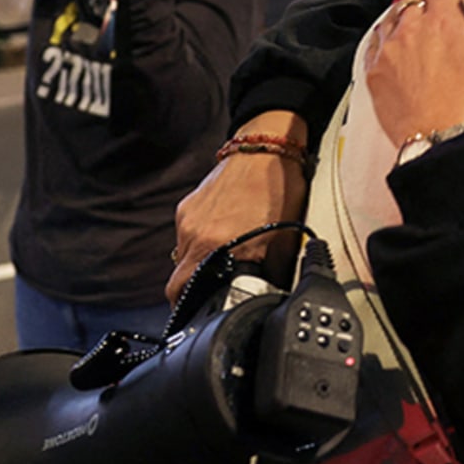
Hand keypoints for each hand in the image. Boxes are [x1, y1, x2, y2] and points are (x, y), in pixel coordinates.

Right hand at [165, 111, 307, 305]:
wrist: (267, 149)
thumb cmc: (279, 189)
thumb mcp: (284, 241)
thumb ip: (270, 274)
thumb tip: (271, 297)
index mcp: (214, 248)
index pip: (180, 293)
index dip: (187, 309)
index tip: (196, 314)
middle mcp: (194, 234)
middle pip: (178, 278)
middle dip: (192, 290)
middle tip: (212, 292)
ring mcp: (188, 218)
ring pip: (183, 256)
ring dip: (198, 263)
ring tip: (224, 255)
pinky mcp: (188, 205)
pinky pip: (187, 234)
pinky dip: (201, 240)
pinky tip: (223, 232)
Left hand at [364, 0, 463, 146]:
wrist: (440, 142)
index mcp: (442, 20)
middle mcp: (410, 28)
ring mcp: (388, 49)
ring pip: (392, 13)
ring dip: (405, 8)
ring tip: (416, 14)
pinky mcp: (375, 71)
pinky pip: (376, 39)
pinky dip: (386, 32)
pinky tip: (394, 38)